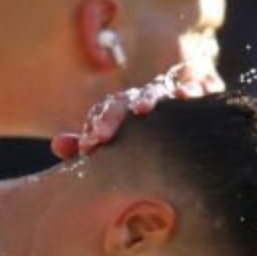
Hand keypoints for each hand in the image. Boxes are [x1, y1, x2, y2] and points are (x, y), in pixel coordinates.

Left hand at [51, 62, 224, 158]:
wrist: (182, 169)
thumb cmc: (138, 163)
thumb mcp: (110, 159)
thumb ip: (84, 150)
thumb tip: (56, 143)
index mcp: (124, 113)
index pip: (109, 110)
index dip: (100, 123)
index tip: (92, 142)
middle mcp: (148, 102)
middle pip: (133, 98)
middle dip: (123, 110)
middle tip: (123, 122)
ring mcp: (173, 98)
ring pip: (164, 90)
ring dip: (160, 95)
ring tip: (154, 106)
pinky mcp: (200, 101)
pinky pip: (199, 86)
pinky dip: (196, 88)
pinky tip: (191, 96)